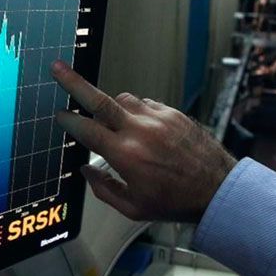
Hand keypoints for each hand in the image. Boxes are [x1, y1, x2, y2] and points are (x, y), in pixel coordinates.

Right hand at [51, 60, 236, 222]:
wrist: (217, 189)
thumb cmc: (178, 202)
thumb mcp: (133, 207)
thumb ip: (104, 189)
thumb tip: (87, 172)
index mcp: (126, 155)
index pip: (86, 130)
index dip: (68, 120)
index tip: (59, 114)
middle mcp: (141, 131)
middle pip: (99, 99)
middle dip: (74, 82)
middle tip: (58, 68)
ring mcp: (159, 118)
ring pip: (123, 99)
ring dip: (113, 107)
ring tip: (116, 124)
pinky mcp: (174, 113)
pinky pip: (146, 104)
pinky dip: (138, 113)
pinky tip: (143, 130)